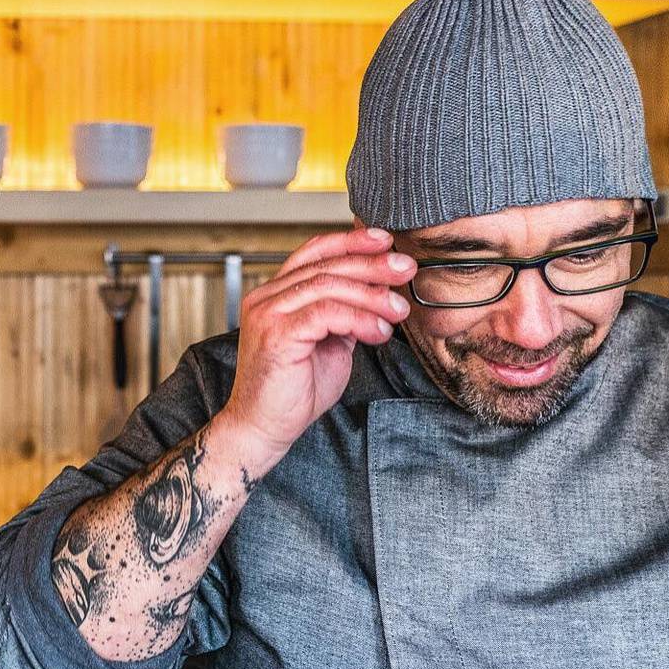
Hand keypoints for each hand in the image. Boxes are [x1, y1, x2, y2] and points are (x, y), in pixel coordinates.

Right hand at [214, 227, 415, 470]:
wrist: (264, 428)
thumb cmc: (293, 391)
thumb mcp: (329, 344)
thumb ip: (345, 315)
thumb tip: (378, 293)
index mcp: (275, 295)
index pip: (313, 253)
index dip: (349, 241)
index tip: (384, 241)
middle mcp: (266, 298)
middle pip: (326, 266)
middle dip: (371, 265)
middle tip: (404, 268)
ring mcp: (268, 314)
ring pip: (329, 286)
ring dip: (372, 295)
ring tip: (398, 309)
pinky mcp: (277, 334)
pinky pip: (326, 313)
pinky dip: (359, 319)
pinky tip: (379, 331)